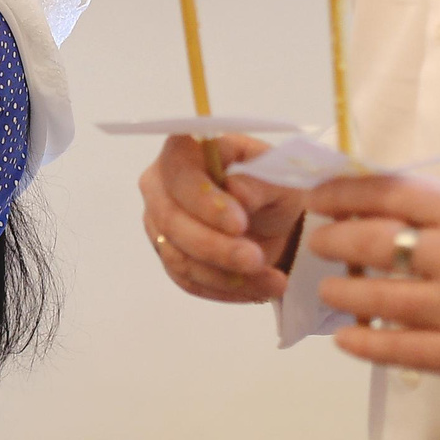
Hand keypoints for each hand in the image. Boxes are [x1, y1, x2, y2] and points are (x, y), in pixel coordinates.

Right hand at [137, 133, 306, 303]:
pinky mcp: (167, 253)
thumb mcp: (281, 178)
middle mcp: (161, 183)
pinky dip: (224, 289)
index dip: (203, 200)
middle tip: (256, 259)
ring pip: (178, 255)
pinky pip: (187, 280)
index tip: (240, 224)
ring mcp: (158, 221)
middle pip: (171, 219)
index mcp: (186, 150)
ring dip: (225, 274)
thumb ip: (260, 182)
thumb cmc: (273, 187)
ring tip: (271, 280)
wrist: (275, 221)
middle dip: (215, 246)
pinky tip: (259, 288)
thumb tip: (236, 191)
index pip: (179, 171)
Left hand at [305, 175, 439, 389]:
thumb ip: (435, 210)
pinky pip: (393, 348)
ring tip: (331, 291)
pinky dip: (360, 342)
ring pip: (374, 297)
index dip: (342, 194)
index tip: (317, 199)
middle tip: (318, 244)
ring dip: (341, 292)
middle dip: (332, 241)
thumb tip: (363, 202)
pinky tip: (345, 337)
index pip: (388, 193)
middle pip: (371, 242)